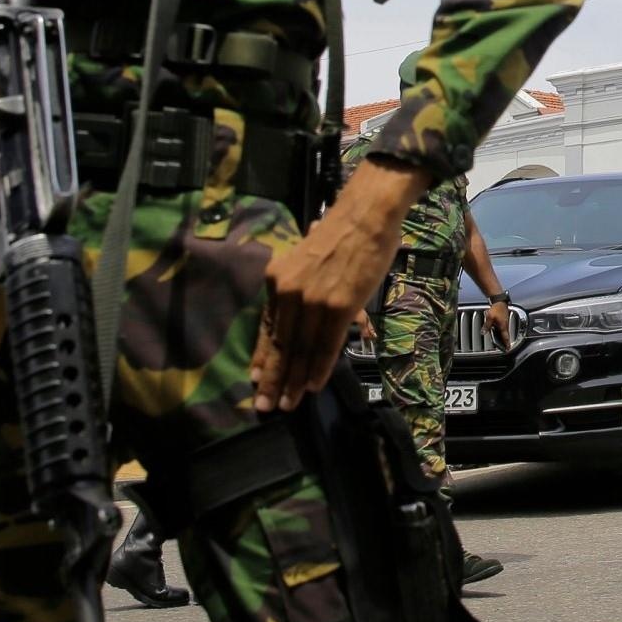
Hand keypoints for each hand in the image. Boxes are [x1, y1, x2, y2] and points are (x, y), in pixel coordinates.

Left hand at [251, 156, 424, 413]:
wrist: (365, 216)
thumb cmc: (341, 233)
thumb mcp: (305, 260)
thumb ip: (300, 287)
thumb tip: (301, 313)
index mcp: (278, 279)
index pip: (268, 327)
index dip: (263, 357)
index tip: (255, 380)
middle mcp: (289, 292)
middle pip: (281, 344)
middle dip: (273, 379)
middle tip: (265, 405)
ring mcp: (313, 302)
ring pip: (301, 350)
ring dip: (295, 380)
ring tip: (288, 403)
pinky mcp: (338, 307)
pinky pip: (326, 345)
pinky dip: (319, 369)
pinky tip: (313, 386)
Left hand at [484, 298, 512, 346]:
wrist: (499, 301)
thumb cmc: (496, 308)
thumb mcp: (489, 318)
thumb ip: (487, 326)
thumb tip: (483, 333)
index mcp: (503, 326)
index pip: (506, 337)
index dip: (506, 344)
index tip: (507, 349)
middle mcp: (505, 325)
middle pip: (506, 335)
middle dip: (506, 341)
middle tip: (506, 346)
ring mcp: (505, 321)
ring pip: (505, 331)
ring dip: (504, 336)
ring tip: (502, 341)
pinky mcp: (504, 319)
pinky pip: (503, 327)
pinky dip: (502, 331)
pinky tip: (499, 332)